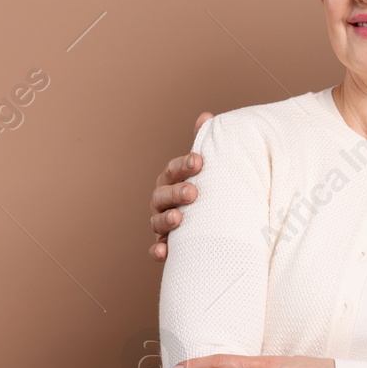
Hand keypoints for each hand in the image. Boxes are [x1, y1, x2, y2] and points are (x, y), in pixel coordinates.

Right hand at [149, 111, 212, 260]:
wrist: (209, 226)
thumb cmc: (206, 191)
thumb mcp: (205, 170)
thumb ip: (204, 144)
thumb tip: (206, 116)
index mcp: (172, 180)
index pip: (174, 169)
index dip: (184, 165)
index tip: (199, 161)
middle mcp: (163, 201)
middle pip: (163, 195)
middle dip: (176, 192)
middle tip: (193, 192)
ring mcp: (161, 224)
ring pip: (157, 221)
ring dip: (166, 219)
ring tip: (179, 218)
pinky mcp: (165, 245)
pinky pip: (157, 249)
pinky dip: (158, 250)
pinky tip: (164, 252)